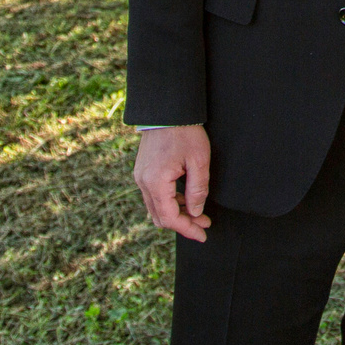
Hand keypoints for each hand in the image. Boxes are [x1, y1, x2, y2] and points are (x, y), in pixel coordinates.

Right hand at [134, 125, 213, 241]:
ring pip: (156, 207)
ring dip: (176, 213)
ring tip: (199, 213)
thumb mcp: (199, 161)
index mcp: (156, 182)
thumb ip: (197, 190)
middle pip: (160, 217)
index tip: (203, 235)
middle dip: (183, 224)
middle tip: (204, 224)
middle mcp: (143, 182)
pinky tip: (186, 199)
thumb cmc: (185, 132)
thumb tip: (195, 213)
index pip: (170, 218)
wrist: (168, 110)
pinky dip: (169, 202)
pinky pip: (154, 195)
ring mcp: (140, 176)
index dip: (187, 229)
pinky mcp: (142, 171)